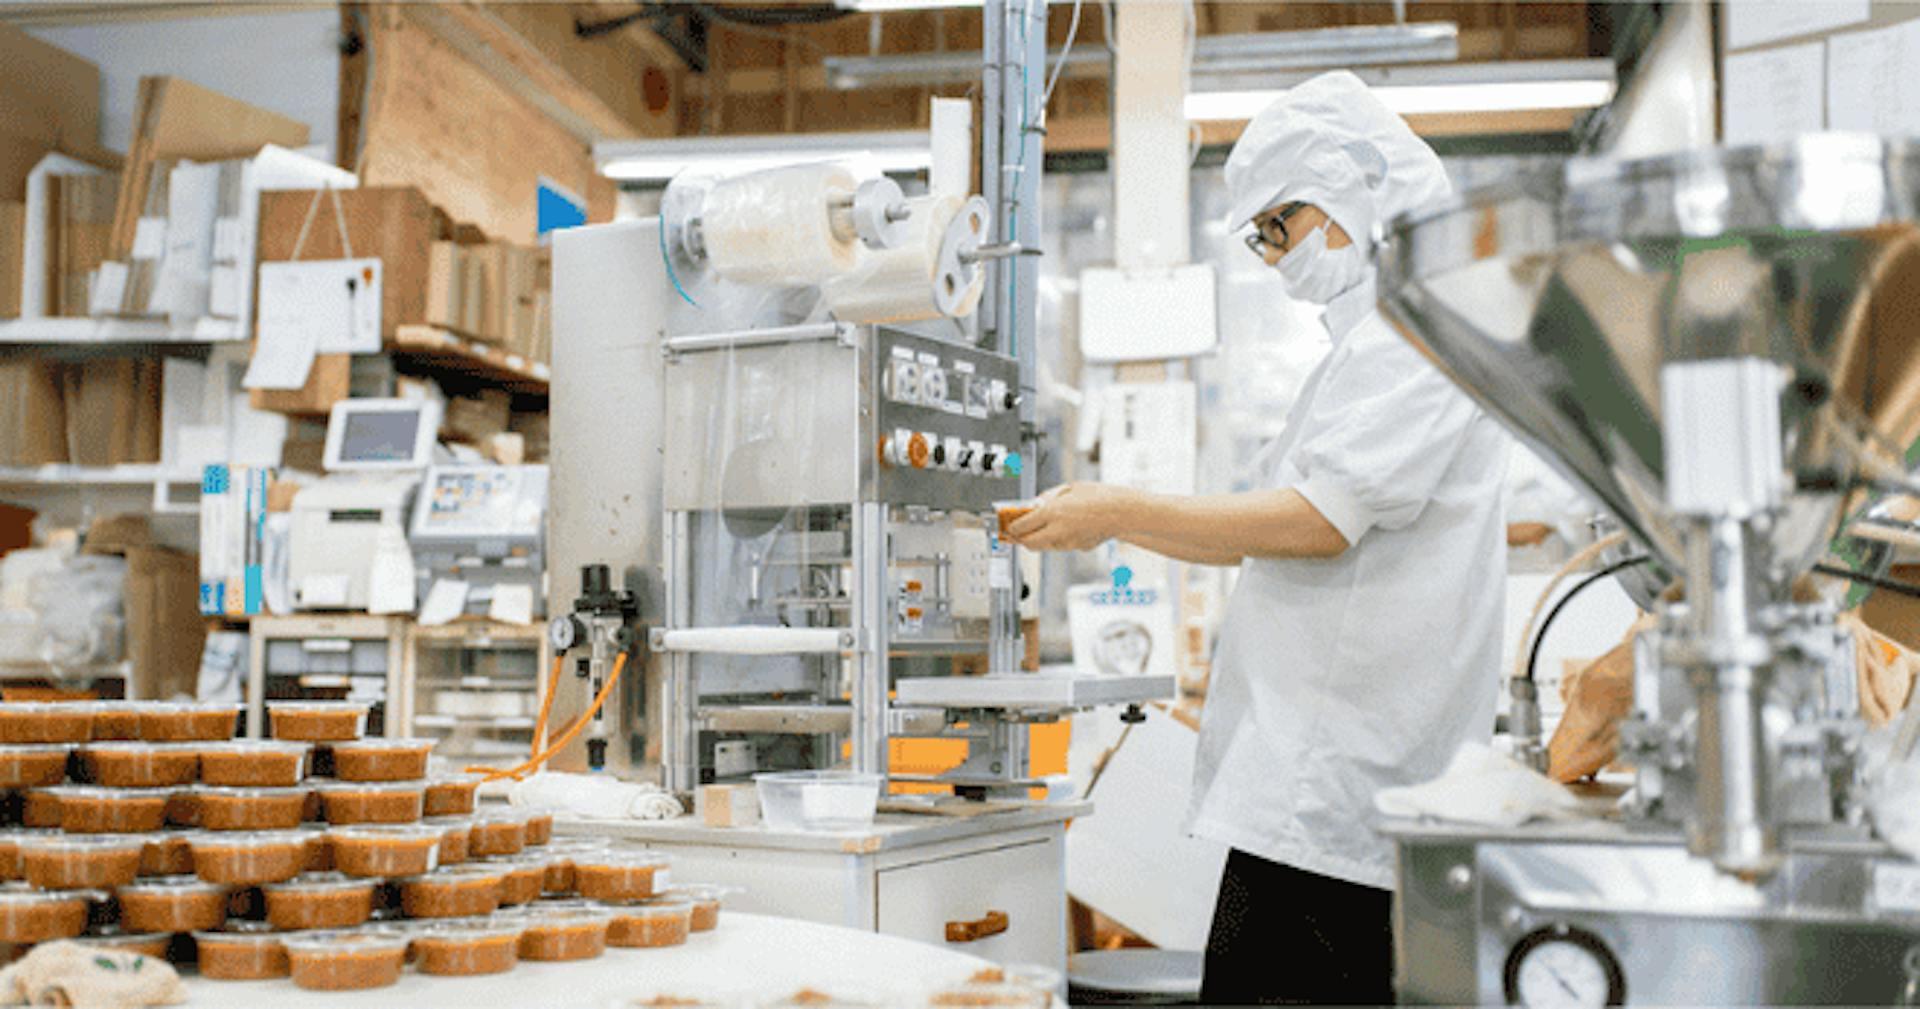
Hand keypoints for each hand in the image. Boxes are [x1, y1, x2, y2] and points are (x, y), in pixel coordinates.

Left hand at [1005, 483, 1140, 551]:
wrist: (1122, 511)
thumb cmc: (1099, 496)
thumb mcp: (1069, 488)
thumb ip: (1048, 498)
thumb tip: (1033, 505)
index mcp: (1052, 513)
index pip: (1021, 526)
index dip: (1012, 527)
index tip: (1009, 525)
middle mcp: (1057, 531)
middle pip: (1028, 543)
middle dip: (1020, 539)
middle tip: (1017, 532)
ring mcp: (1068, 543)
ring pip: (1044, 546)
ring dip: (1038, 539)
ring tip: (1042, 526)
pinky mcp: (1077, 548)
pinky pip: (1060, 546)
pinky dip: (1056, 539)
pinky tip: (1064, 528)